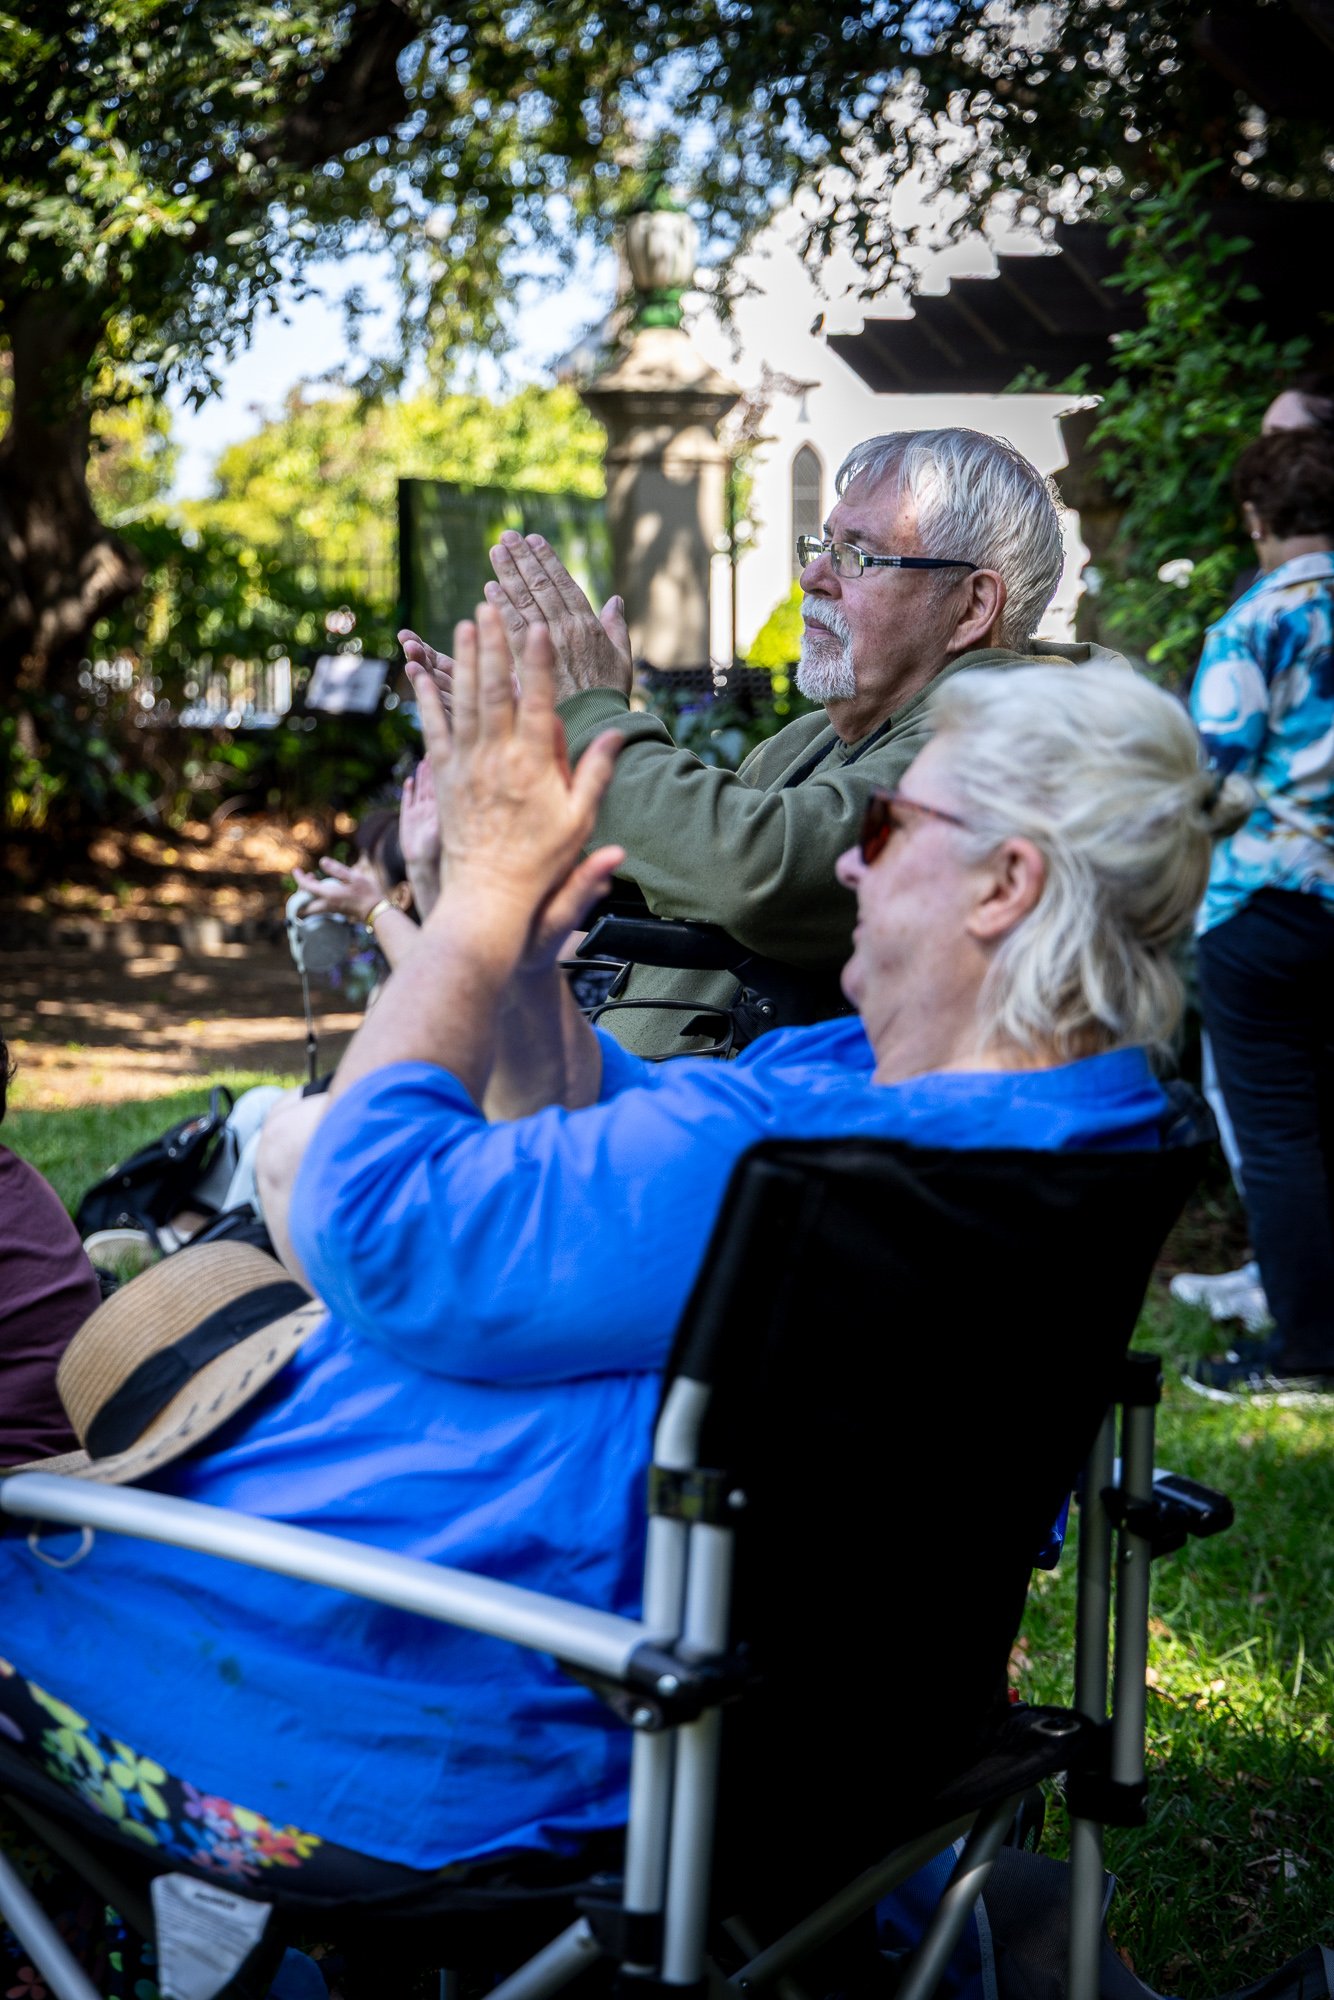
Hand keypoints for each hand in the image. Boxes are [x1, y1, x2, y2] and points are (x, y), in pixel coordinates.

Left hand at [292, 856, 381, 923]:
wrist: (374, 911)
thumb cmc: (366, 893)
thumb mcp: (354, 877)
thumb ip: (337, 869)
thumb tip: (322, 861)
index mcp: (329, 895)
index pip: (307, 887)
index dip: (299, 878)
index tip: (296, 870)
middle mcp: (327, 904)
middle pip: (303, 903)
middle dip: (300, 890)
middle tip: (308, 877)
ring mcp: (330, 909)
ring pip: (310, 905)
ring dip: (308, 893)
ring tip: (315, 879)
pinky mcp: (334, 910)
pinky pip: (317, 905)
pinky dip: (315, 896)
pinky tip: (324, 886)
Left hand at [404, 603, 623, 963]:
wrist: (489, 897)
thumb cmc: (542, 863)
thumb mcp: (579, 822)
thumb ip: (596, 775)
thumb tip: (618, 735)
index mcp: (533, 767)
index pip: (537, 702)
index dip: (537, 662)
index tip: (538, 628)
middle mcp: (496, 760)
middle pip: (494, 690)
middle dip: (493, 645)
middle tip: (490, 606)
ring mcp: (465, 767)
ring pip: (463, 701)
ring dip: (464, 659)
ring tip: (466, 622)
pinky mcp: (443, 778)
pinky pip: (432, 729)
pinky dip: (425, 698)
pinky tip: (419, 672)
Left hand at [484, 531, 630, 702]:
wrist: (593, 725)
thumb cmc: (608, 695)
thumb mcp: (622, 659)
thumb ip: (617, 628)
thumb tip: (615, 601)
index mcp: (588, 625)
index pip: (564, 583)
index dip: (547, 559)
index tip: (533, 540)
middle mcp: (566, 628)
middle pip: (540, 586)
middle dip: (523, 559)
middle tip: (507, 538)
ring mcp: (545, 644)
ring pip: (524, 601)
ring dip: (508, 574)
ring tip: (497, 552)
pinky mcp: (527, 661)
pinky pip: (511, 628)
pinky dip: (500, 607)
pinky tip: (489, 589)